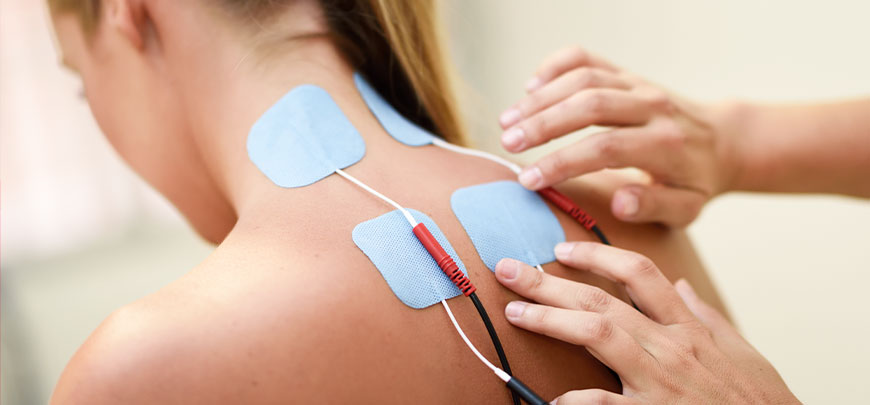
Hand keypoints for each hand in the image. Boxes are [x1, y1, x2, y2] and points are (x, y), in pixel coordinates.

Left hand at [494, 242, 798, 403]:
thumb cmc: (759, 400)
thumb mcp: (740, 351)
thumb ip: (705, 317)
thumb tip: (680, 286)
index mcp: (688, 327)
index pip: (638, 274)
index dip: (595, 256)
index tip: (560, 248)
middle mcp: (671, 346)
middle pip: (602, 300)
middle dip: (551, 282)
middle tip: (510, 269)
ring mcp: (662, 381)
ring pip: (598, 334)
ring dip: (551, 320)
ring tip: (516, 312)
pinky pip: (605, 403)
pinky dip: (575, 400)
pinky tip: (548, 398)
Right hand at [499, 47, 739, 226]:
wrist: (720, 140)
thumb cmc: (694, 182)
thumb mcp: (686, 208)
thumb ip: (654, 207)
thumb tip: (620, 201)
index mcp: (665, 145)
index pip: (606, 148)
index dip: (563, 162)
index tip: (529, 180)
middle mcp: (652, 107)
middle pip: (590, 104)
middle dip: (543, 124)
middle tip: (507, 143)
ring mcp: (637, 84)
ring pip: (583, 78)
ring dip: (540, 99)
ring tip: (507, 122)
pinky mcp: (626, 73)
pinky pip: (586, 58)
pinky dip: (554, 67)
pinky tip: (530, 87)